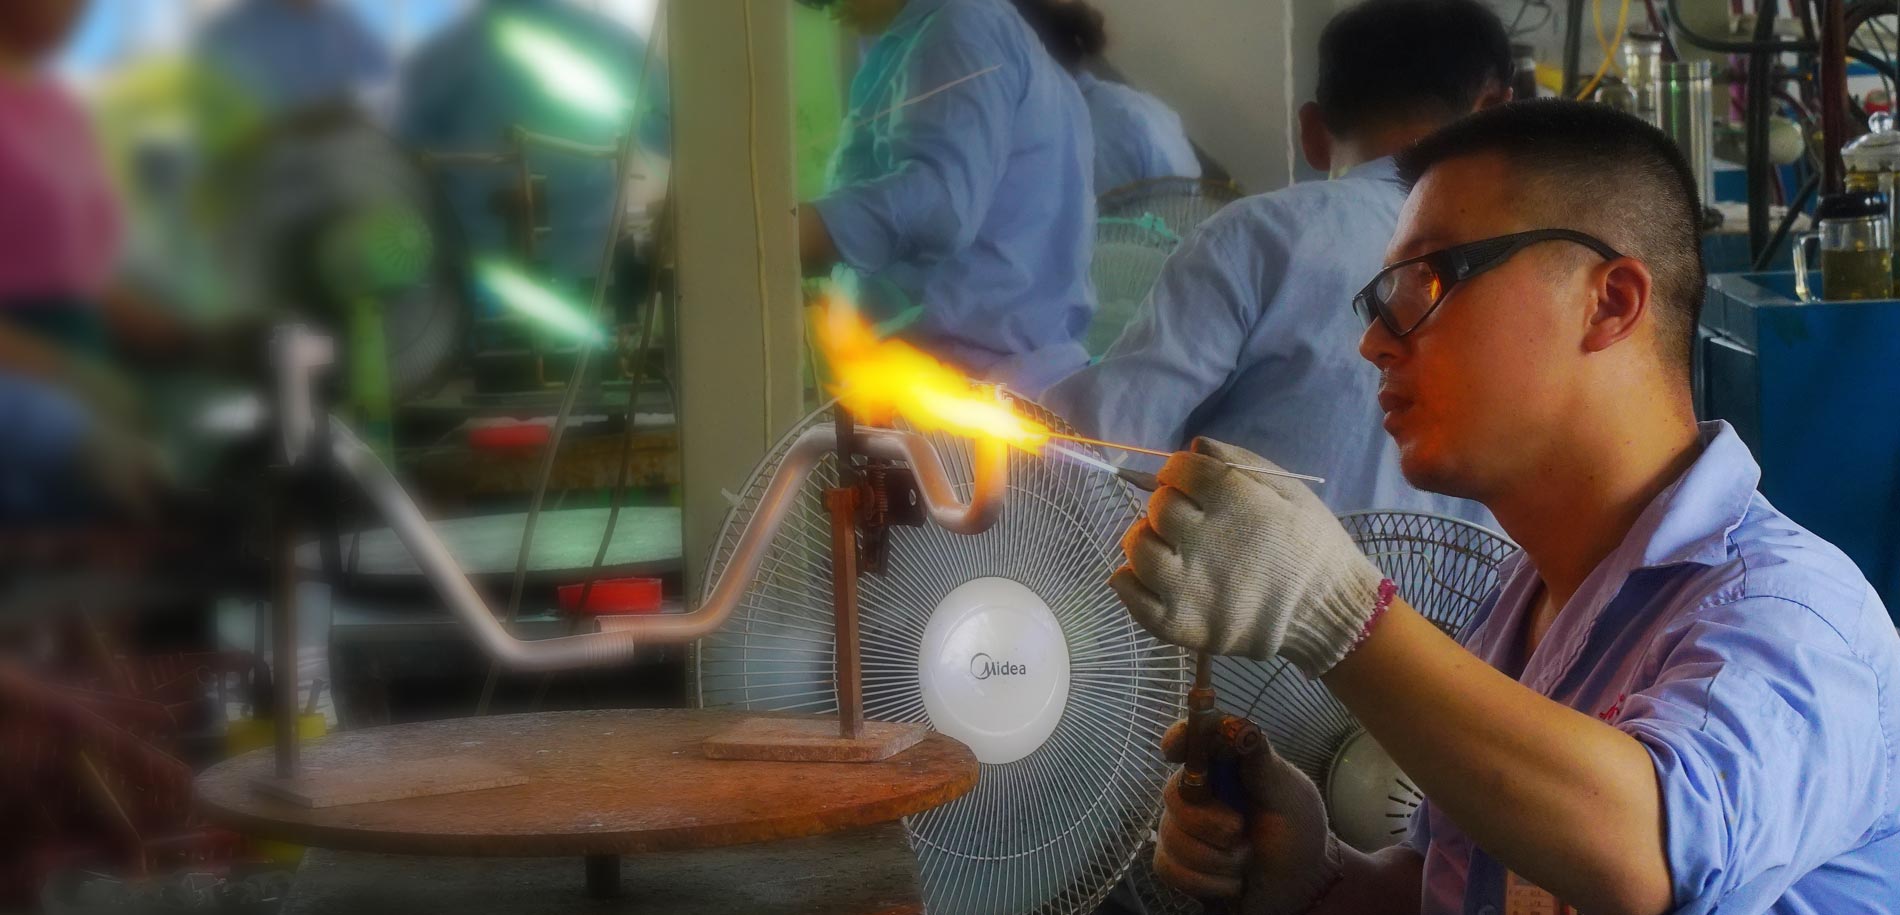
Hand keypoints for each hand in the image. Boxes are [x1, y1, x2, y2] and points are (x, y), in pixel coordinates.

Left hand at [1111, 438, 1387, 676]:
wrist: (1329, 612)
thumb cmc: (1310, 545)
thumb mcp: (1288, 489)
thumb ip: (1237, 461)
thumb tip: (1193, 446)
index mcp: (1234, 501)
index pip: (1179, 470)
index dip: (1180, 472)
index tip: (1188, 482)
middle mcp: (1206, 541)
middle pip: (1157, 507)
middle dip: (1168, 505)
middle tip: (1186, 519)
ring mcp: (1189, 587)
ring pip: (1138, 547)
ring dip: (1146, 539)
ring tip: (1168, 546)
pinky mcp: (1180, 625)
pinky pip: (1131, 595)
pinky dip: (1129, 581)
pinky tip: (1147, 575)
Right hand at [1154, 721, 1342, 913]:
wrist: (1300, 883)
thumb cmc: (1298, 831)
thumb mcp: (1290, 794)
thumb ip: (1262, 764)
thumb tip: (1241, 727)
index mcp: (1225, 764)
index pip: (1190, 740)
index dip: (1177, 739)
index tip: (1174, 750)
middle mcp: (1198, 791)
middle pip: (1173, 793)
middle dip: (1208, 822)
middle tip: (1239, 831)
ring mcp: (1183, 826)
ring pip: (1171, 836)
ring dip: (1216, 859)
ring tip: (1245, 860)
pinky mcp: (1176, 861)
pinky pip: (1169, 868)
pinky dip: (1205, 882)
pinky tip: (1231, 882)